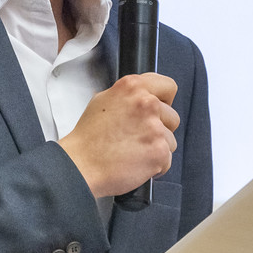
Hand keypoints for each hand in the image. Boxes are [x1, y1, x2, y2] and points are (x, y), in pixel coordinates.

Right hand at [59, 73, 179, 197]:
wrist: (80, 165)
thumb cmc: (88, 138)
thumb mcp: (103, 101)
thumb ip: (128, 96)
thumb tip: (144, 98)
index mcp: (133, 87)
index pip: (168, 86)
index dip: (164, 101)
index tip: (157, 112)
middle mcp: (146, 103)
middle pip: (172, 117)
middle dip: (160, 129)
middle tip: (138, 138)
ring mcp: (154, 127)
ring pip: (171, 140)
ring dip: (157, 149)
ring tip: (133, 153)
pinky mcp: (159, 150)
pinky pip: (167, 161)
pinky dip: (155, 167)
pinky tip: (135, 164)